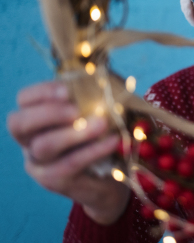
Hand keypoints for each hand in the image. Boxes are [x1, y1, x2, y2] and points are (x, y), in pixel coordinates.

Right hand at [7, 81, 129, 224]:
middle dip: (48, 113)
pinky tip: (113, 141)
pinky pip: (70, 164)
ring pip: (44, 146)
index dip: (42, 92)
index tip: (68, 90)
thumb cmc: (104, 133)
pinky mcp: (54, 181)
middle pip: (20, 124)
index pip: (24, 99)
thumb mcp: (100, 107)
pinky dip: (93, 150)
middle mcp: (29, 140)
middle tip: (76, 111)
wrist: (113, 176)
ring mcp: (39, 163)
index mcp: (37, 116)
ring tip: (101, 124)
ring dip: (74, 133)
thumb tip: (101, 71)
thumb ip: (96, 90)